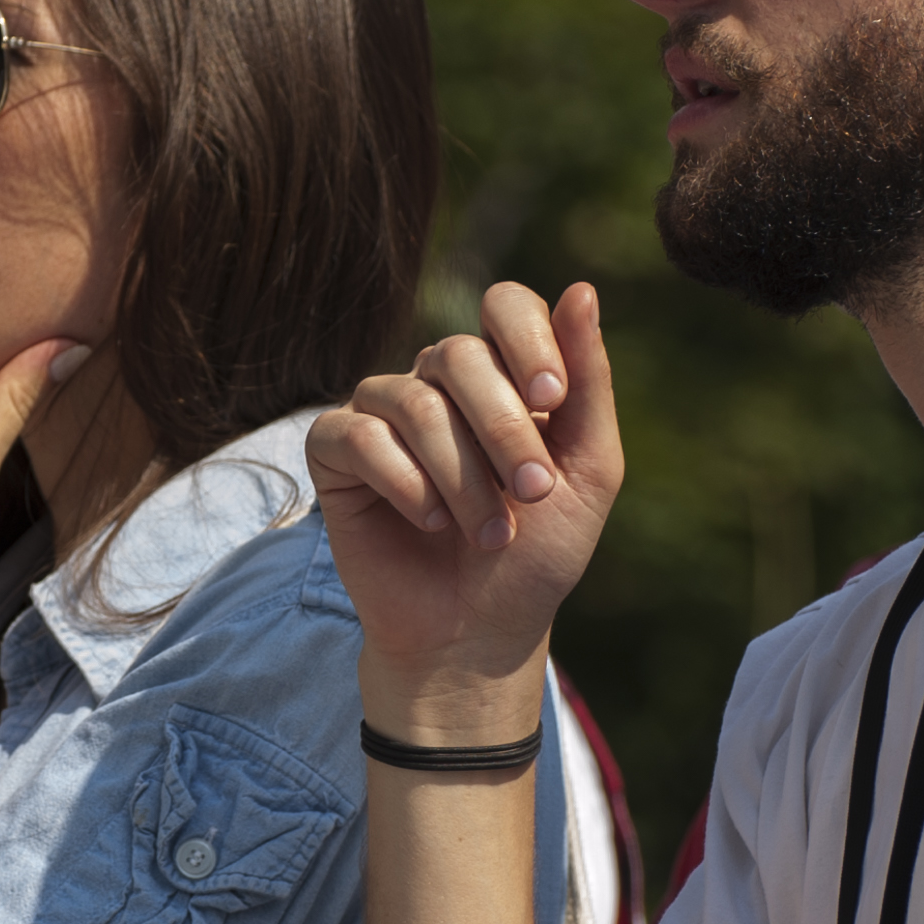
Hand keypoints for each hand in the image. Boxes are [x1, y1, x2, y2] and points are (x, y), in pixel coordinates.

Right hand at [310, 281, 621, 722]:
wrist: (477, 634)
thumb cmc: (537, 555)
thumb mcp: (588, 470)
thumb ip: (589, 382)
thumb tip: (582, 289)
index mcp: (503, 373)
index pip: (506, 305)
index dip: (528, 340)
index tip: (553, 398)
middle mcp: (438, 381)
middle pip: (460, 355)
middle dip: (506, 430)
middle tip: (532, 493)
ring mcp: (382, 411)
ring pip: (414, 402)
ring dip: (462, 477)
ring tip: (489, 534)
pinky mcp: (335, 451)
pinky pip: (358, 435)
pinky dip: (404, 484)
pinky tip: (428, 524)